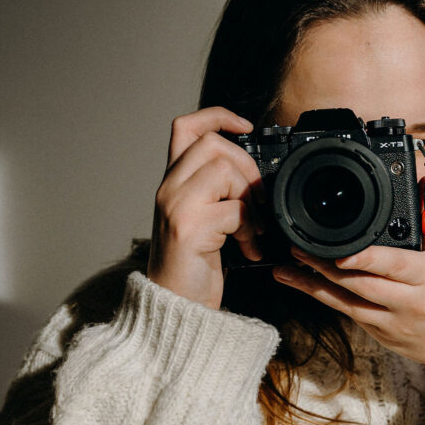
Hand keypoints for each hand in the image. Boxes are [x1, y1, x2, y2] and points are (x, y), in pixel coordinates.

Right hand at [146, 107, 263, 308]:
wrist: (175, 308)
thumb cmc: (193, 267)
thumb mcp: (204, 221)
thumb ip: (218, 193)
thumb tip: (254, 176)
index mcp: (173, 183)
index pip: (185, 127)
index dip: (216, 116)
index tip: (245, 126)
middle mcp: (168, 189)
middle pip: (213, 144)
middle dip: (247, 167)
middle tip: (256, 200)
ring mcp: (176, 206)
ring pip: (224, 170)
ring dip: (250, 199)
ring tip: (253, 228)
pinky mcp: (189, 228)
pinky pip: (234, 209)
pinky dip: (251, 229)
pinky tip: (248, 248)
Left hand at [272, 179, 424, 381]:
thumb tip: (424, 178)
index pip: (393, 265)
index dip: (363, 259)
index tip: (338, 250)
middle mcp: (412, 305)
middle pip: (360, 286)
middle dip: (324, 268)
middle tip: (295, 250)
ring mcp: (396, 327)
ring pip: (348, 306)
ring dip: (315, 287)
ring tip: (287, 271)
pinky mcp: (386, 340)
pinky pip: (354, 317)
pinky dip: (332, 301)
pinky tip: (310, 287)